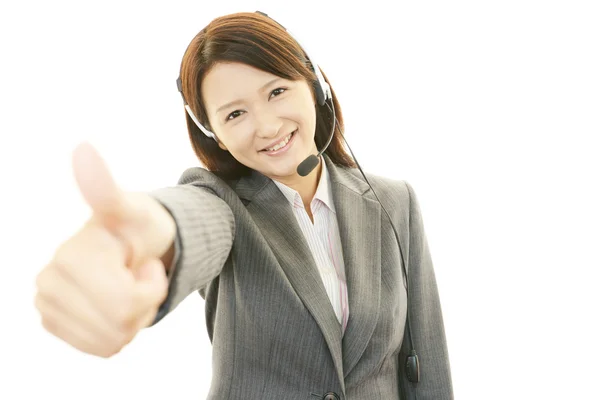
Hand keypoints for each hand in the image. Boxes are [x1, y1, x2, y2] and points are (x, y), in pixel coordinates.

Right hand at [34, 142, 175, 356]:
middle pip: (119, 325)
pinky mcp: (56, 324)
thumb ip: (105, 188)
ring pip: (113, 341)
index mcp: (69, 257)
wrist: (133, 245)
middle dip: (144, 303)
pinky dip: (121, 332)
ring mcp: (48, 306)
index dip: (150, 286)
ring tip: (128, 286)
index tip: (142, 262)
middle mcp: (48, 283)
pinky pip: (103, 348)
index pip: (125, 303)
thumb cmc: (137, 226)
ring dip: (134, 318)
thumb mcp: (132, 209)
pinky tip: (117, 305)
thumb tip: (83, 149)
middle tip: (139, 274)